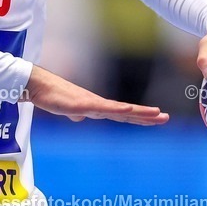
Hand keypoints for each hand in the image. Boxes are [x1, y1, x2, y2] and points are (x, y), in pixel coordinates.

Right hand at [24, 65, 168, 125]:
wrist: (39, 87)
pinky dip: (117, 109)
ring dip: (139, 112)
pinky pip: (103, 108)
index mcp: (97, 107)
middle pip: (127, 112)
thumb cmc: (53, 96)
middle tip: (166, 117)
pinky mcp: (83, 104)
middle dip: (147, 115)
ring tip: (156, 114)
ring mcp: (92, 103)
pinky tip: (129, 110)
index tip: (156, 119)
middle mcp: (99, 104)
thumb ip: (76, 113)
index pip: (123, 114)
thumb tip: (79, 118)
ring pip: (120, 110)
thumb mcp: (68, 110)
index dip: (139, 117)